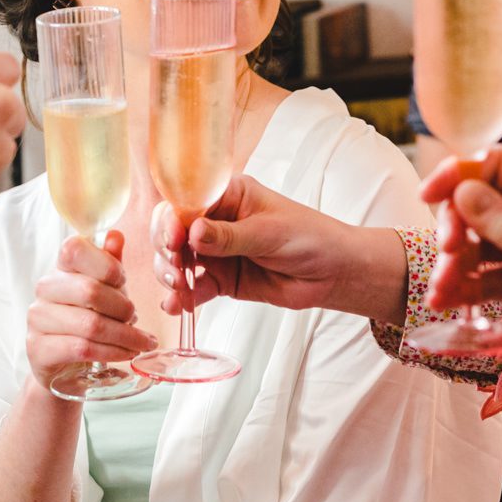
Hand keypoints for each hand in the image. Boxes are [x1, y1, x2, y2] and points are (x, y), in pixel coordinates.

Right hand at [26, 231, 154, 391]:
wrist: (65, 365)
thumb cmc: (88, 320)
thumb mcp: (105, 290)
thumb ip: (109, 264)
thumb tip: (115, 235)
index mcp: (60, 268)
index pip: (75, 249)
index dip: (106, 265)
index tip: (123, 281)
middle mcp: (45, 289)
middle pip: (90, 291)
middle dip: (123, 308)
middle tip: (137, 319)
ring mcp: (38, 319)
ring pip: (90, 325)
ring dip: (125, 336)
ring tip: (141, 343)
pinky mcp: (38, 349)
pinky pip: (82, 349)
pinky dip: (112, 352)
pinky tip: (126, 354)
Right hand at [149, 175, 405, 325]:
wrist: (334, 273)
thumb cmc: (310, 237)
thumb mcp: (269, 233)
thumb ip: (229, 236)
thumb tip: (192, 233)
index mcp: (227, 195)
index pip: (186, 201)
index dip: (172, 220)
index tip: (174, 240)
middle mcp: (216, 221)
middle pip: (173, 231)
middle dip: (167, 250)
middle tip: (176, 269)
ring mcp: (216, 252)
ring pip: (178, 261)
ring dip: (171, 274)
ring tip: (178, 288)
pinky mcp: (222, 280)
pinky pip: (195, 288)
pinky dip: (183, 298)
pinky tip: (177, 306)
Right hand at [419, 146, 501, 422]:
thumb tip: (462, 191)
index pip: (497, 164)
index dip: (459, 175)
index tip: (429, 196)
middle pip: (480, 202)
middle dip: (456, 226)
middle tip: (447, 252)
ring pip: (478, 242)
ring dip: (455, 264)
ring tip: (439, 290)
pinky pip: (485, 274)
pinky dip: (464, 286)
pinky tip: (445, 301)